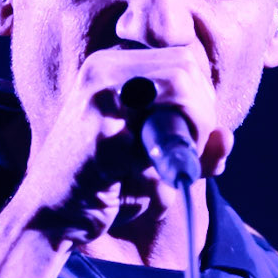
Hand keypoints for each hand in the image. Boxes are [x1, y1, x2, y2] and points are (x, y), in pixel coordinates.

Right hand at [20, 45, 232, 244]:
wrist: (51, 216)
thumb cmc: (104, 187)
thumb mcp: (155, 162)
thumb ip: (195, 148)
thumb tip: (225, 138)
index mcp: (114, 66)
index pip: (185, 61)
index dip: (201, 100)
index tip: (191, 136)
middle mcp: (104, 67)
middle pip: (188, 68)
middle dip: (202, 115)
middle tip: (184, 153)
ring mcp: (98, 94)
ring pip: (181, 89)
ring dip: (191, 132)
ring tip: (165, 163)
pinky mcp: (99, 128)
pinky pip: (160, 137)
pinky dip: (164, 163)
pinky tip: (139, 179)